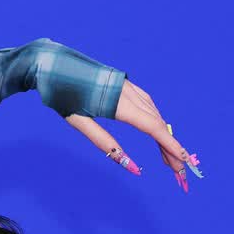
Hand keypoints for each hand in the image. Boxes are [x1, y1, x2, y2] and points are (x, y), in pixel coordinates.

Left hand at [64, 79, 199, 190]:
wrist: (49, 63)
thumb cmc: (60, 95)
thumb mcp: (78, 123)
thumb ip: (105, 144)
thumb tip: (130, 166)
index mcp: (116, 102)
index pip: (153, 128)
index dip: (171, 146)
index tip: (183, 163)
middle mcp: (128, 92)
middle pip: (157, 123)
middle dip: (169, 147)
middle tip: (177, 171)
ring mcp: (127, 85)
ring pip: (154, 113)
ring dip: (162, 135)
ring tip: (166, 158)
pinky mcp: (124, 83)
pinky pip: (146, 104)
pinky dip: (154, 120)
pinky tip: (156, 132)